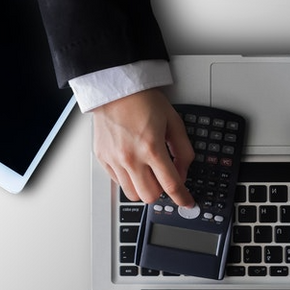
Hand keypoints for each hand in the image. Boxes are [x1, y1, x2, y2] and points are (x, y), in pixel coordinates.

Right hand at [89, 88, 193, 206]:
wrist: (115, 87)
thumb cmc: (142, 100)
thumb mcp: (173, 121)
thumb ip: (183, 150)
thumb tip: (183, 172)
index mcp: (151, 147)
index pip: (171, 185)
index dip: (182, 198)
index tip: (187, 202)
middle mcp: (131, 157)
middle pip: (149, 196)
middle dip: (161, 192)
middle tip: (163, 180)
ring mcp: (114, 160)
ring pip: (132, 194)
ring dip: (143, 188)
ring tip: (146, 173)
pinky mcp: (103, 158)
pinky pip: (117, 182)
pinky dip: (128, 180)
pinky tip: (133, 166)